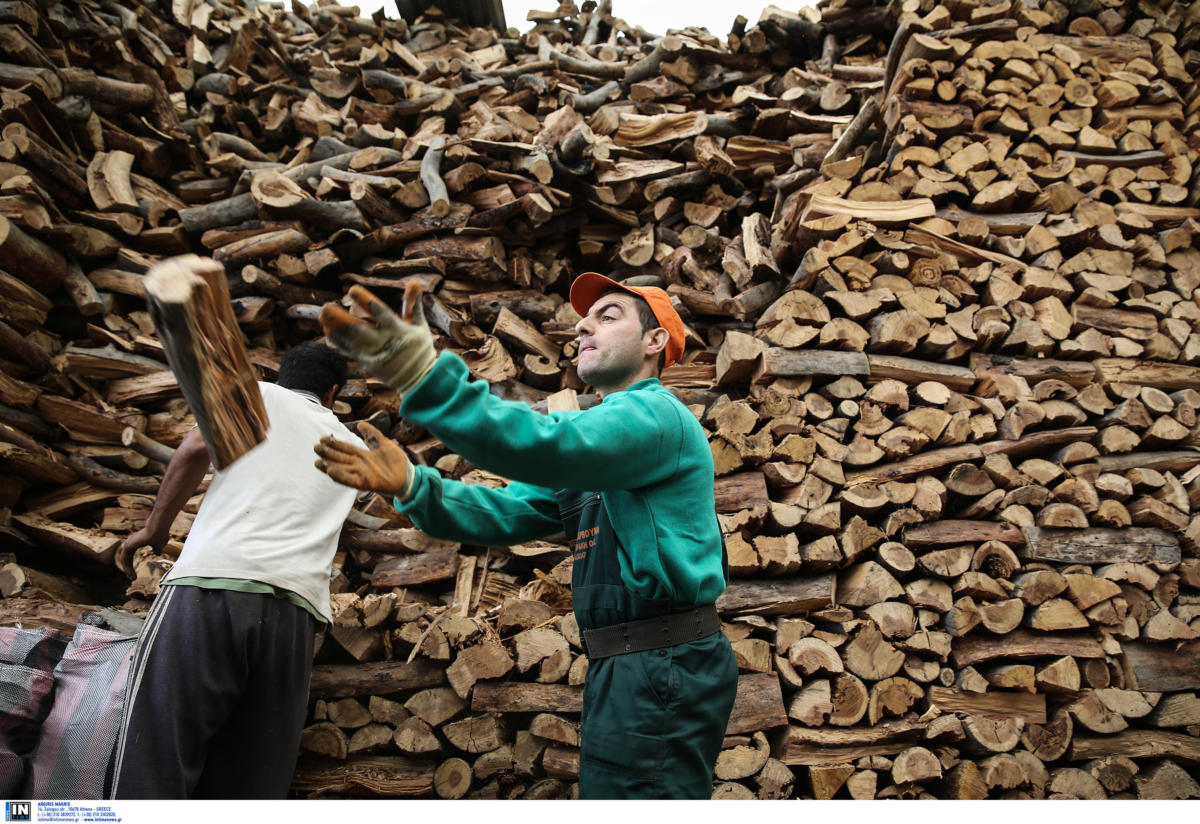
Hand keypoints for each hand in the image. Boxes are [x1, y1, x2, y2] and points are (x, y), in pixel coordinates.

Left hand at [118, 527, 166, 579]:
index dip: (132, 564)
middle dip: (129, 568)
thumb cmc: (161, 533)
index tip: (135, 573)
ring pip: (125, 560)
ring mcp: (128, 543)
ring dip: (128, 570)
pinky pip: (125, 559)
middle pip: (127, 558)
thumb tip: (157, 553)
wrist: (159, 528)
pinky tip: (131, 574)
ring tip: (132, 578)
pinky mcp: (128, 546)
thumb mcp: (160, 544)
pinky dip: (127, 567)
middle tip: (132, 578)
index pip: (131, 555)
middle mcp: (131, 541)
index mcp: (137, 541)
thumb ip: (157, 549)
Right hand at [314, 421, 411, 496]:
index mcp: (363, 455)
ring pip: (342, 469)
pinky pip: (350, 480)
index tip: (322, 438)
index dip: (334, 444)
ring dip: (329, 466)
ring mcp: (361, 474)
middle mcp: (359, 465)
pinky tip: (331, 471)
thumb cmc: (396, 461)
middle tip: (315, 447)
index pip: (345, 448)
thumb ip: (372, 434)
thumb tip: (359, 423)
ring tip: (317, 462)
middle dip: (328, 453)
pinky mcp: (365, 483)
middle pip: (340, 458)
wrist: (407, 476)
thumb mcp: (384, 443)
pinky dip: (340, 476)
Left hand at [319, 282, 436, 394]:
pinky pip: (349, 351)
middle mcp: (383, 342)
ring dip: (334, 329)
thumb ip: (412, 304)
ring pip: (349, 341)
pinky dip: (338, 342)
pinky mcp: (367, 364)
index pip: (381, 313)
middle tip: (326, 307)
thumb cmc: (420, 349)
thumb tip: (414, 281)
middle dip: (339, 318)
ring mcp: (373, 354)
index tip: (352, 290)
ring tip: (323, 316)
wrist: (419, 380)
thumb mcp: (419, 326)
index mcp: (398, 330)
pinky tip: (329, 332)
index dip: (365, 301)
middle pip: (357, 329)